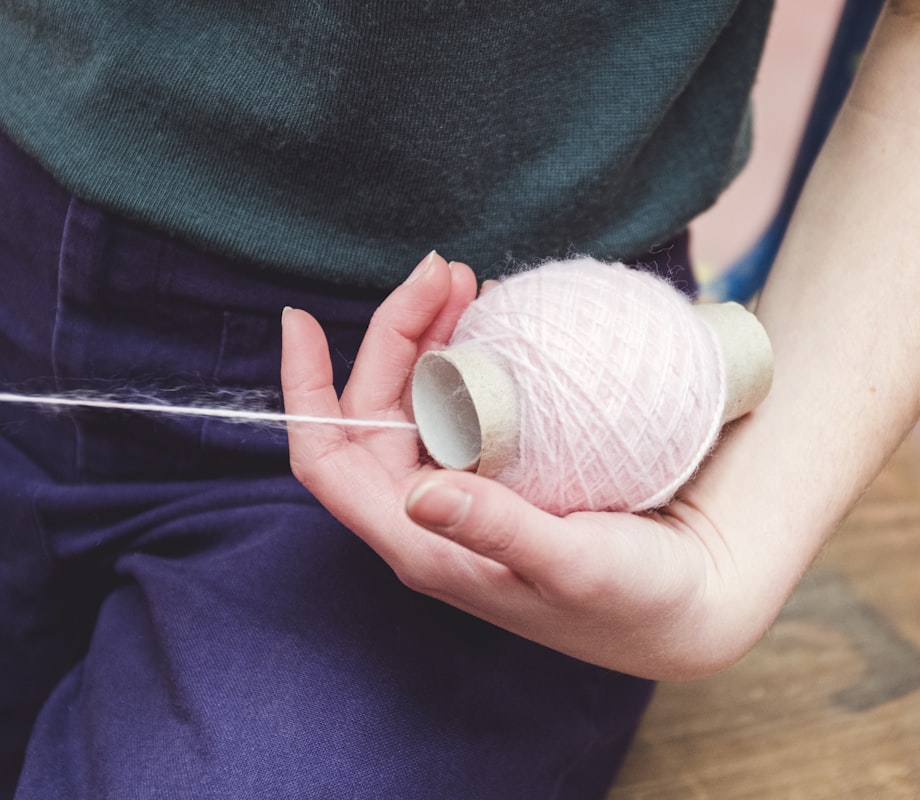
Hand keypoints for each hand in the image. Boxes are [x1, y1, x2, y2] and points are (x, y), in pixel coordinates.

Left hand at [281, 252, 765, 679]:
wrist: (696, 601)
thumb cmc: (635, 601)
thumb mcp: (573, 568)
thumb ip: (499, 532)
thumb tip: (419, 495)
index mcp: (422, 543)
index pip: (329, 462)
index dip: (305, 392)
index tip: (301, 319)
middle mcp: (431, 509)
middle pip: (377, 409)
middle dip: (395, 334)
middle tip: (445, 272)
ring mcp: (467, 483)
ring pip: (420, 396)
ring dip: (431, 334)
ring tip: (465, 280)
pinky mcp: (507, 464)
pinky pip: (468, 397)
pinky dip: (471, 350)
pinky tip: (493, 318)